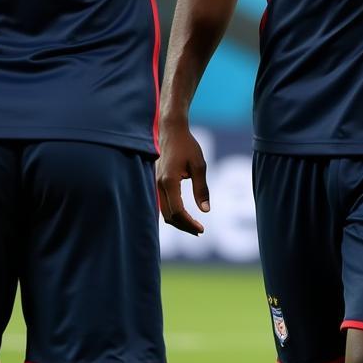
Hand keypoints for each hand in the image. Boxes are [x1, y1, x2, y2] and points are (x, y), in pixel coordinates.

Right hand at [156, 120, 209, 235]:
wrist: (171, 130)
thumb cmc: (187, 145)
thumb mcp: (199, 165)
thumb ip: (201, 188)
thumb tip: (206, 210)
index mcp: (169, 182)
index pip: (177, 211)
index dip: (189, 223)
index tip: (201, 229)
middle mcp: (159, 185)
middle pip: (169, 216)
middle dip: (184, 226)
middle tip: (199, 231)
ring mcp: (156, 184)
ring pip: (164, 212)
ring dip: (178, 221)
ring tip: (193, 226)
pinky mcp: (157, 182)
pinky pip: (162, 204)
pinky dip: (172, 213)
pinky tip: (183, 215)